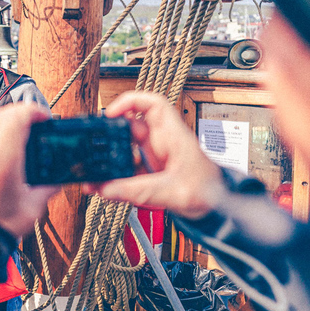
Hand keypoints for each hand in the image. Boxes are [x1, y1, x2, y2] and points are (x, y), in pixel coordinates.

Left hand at [0, 103, 58, 239]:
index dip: (33, 111)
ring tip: (17, 135)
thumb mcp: (30, 210)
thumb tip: (55, 181)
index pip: (16, 118)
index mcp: (2, 161)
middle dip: (18, 114)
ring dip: (2, 123)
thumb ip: (45, 190)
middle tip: (33, 123)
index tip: (43, 116)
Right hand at [82, 92, 226, 218]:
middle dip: (108, 134)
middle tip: (92, 145)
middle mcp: (161, 142)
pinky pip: (125, 170)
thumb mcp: (172, 192)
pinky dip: (112, 177)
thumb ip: (137, 191)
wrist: (218, 209)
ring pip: (124, 149)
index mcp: (172, 136)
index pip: (152, 104)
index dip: (129, 102)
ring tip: (93, 173)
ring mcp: (153, 156)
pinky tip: (101, 186)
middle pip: (129, 127)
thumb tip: (105, 189)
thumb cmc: (208, 192)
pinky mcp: (148, 172)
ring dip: (108, 160)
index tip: (110, 113)